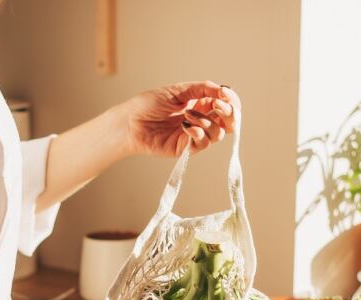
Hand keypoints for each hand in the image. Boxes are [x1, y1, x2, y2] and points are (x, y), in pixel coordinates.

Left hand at [120, 81, 240, 156]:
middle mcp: (201, 120)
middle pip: (229, 122)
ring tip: (187, 115)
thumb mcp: (178, 90)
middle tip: (218, 105)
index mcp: (200, 104)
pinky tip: (185, 126)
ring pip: (218, 133)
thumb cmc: (148, 105)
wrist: (130, 122)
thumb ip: (202, 89)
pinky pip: (203, 144)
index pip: (226, 104)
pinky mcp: (186, 149)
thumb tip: (223, 90)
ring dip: (207, 121)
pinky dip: (198, 133)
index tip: (224, 93)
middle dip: (228, 113)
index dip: (231, 100)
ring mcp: (194, 136)